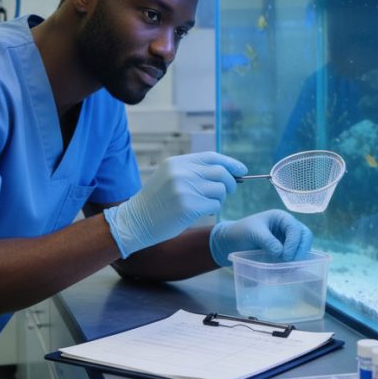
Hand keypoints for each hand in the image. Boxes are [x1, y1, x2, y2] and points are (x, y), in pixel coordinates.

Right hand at [104, 152, 246, 257]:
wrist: (136, 221)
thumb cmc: (156, 202)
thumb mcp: (169, 177)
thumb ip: (192, 171)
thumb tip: (227, 172)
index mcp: (176, 162)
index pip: (211, 157)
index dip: (230, 163)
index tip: (242, 170)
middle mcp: (181, 173)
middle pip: (220, 172)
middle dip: (230, 183)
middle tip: (228, 191)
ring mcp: (185, 189)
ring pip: (220, 190)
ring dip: (219, 198)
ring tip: (205, 203)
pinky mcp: (189, 207)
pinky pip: (215, 205)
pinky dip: (213, 209)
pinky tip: (200, 212)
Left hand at [209, 210, 312, 266]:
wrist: (231, 241)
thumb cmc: (241, 232)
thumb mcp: (253, 233)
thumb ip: (267, 241)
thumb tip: (281, 253)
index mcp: (281, 218)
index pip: (295, 229)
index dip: (294, 243)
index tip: (286, 256)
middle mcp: (287, 227)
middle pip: (305, 236)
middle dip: (301, 249)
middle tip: (292, 263)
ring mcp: (287, 239)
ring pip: (302, 246)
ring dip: (299, 256)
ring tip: (290, 268)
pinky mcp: (284, 250)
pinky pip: (295, 255)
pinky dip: (294, 262)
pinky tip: (287, 269)